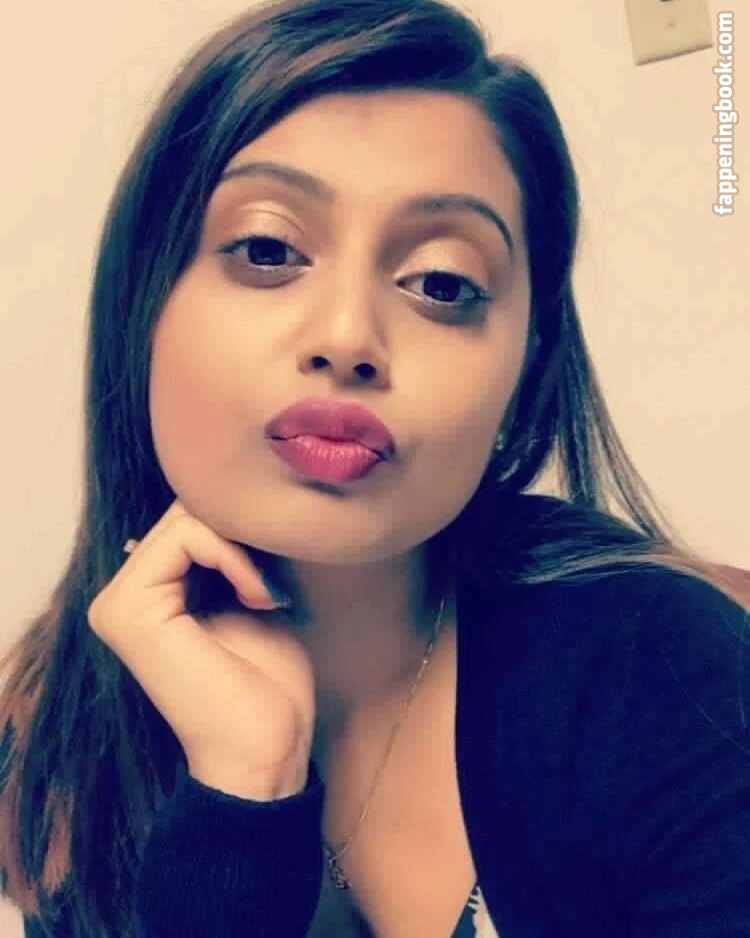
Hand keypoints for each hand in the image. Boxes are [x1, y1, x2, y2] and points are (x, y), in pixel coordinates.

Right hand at [87, 499, 314, 797]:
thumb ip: (229, 551)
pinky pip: (186, 537)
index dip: (238, 528)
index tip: (274, 574)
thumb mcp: (249, 595)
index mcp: (144, 594)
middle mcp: (119, 596)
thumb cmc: (267, 680)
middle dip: (239, 534)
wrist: (269, 747)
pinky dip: (235, 556)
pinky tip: (259, 596)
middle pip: (184, 511)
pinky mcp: (128, 611)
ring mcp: (117, 604)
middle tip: (272, 581)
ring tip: (266, 593)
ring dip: (242, 547)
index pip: (186, 517)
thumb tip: (228, 499)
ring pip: (186, 517)